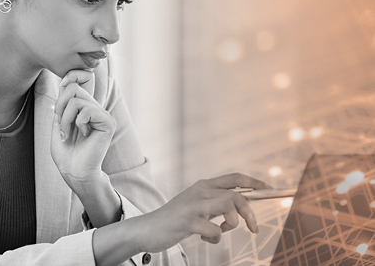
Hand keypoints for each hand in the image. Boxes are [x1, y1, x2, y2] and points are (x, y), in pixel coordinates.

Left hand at [51, 70, 116, 189]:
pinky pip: (86, 110)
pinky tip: (83, 134)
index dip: (68, 79)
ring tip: (67, 133)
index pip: (80, 80)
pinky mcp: (107, 122)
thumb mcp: (58, 124)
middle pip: (74, 87)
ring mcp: (102, 115)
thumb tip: (64, 84)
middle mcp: (95, 109)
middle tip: (60, 125)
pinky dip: (77, 122)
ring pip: (77, 100)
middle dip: (60, 106)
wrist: (74, 172)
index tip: (57, 102)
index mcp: (85, 108)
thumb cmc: (66, 153)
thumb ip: (62, 105)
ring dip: (66, 118)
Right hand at [136, 173, 270, 251]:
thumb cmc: (175, 219)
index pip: (234, 178)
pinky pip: (214, 229)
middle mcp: (200, 191)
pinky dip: (214, 237)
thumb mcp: (196, 205)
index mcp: (203, 186)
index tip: (269, 190)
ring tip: (220, 231)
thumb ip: (215, 202)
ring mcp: (194, 206)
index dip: (255, 182)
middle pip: (236, 194)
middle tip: (253, 228)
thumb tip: (241, 205)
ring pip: (229, 206)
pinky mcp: (188, 221)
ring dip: (232, 224)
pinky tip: (204, 237)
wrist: (147, 228)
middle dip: (250, 212)